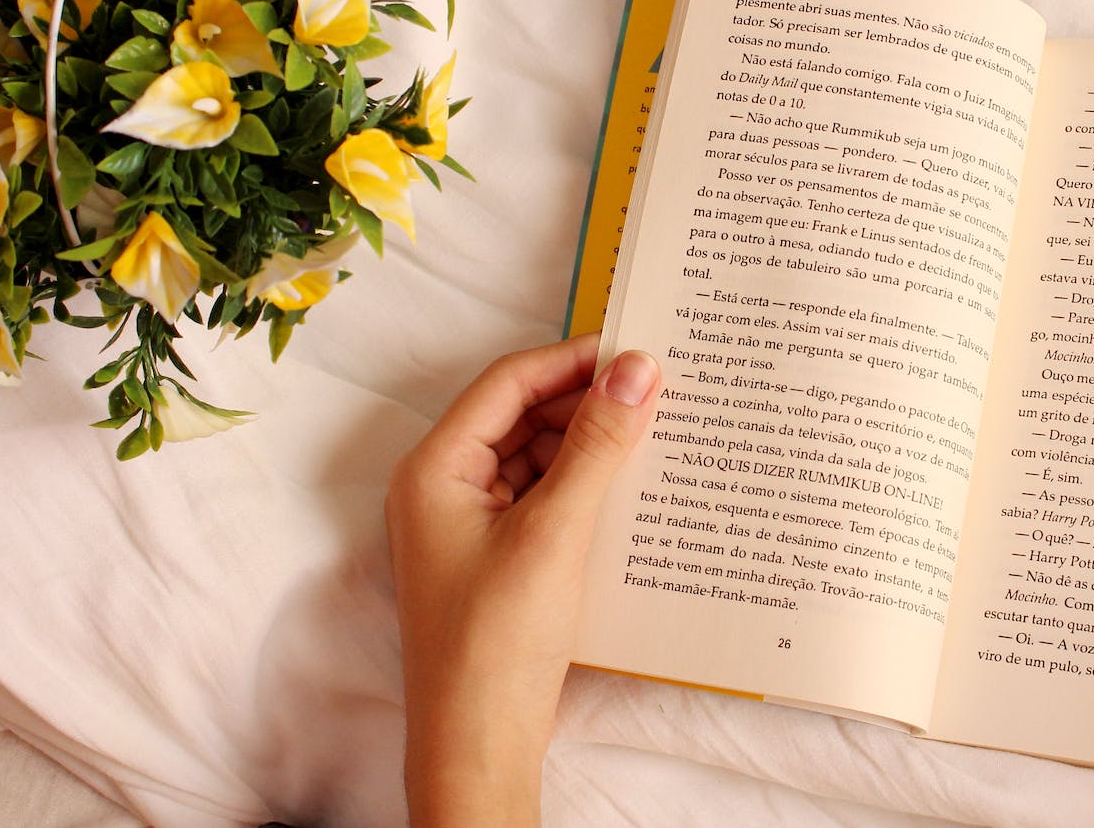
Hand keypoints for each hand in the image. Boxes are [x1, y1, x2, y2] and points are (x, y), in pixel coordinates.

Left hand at [385, 333, 659, 827]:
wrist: (479, 743)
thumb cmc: (497, 640)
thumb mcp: (556, 531)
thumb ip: (597, 445)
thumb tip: (637, 369)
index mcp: (435, 468)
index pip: (507, 382)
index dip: (572, 360)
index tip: (637, 350)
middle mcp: (444, 486)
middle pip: (522, 414)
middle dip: (587, 401)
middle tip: (658, 388)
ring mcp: (470, 523)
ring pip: (537, 455)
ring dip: (590, 443)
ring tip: (656, 430)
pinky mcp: (498, 555)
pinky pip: (544, 495)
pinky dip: (585, 483)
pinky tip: (633, 484)